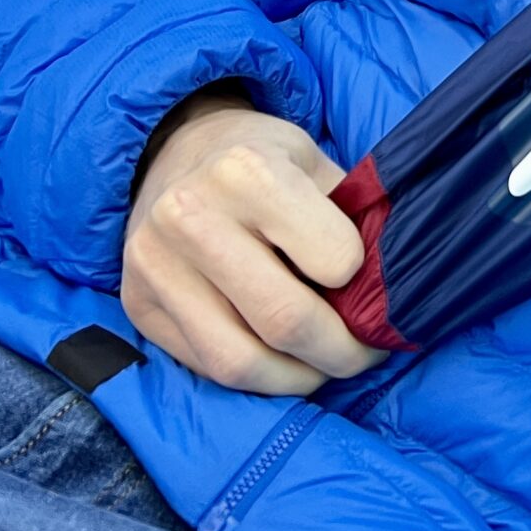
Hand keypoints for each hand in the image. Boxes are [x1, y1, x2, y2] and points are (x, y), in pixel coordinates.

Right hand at [122, 87, 388, 394]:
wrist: (175, 151)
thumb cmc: (266, 160)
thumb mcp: (318, 164)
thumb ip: (353, 218)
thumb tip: (394, 287)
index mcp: (247, 172)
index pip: (335, 260)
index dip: (364, 284)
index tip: (374, 285)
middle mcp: (189, 216)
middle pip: (285, 320)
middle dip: (340, 353)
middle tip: (366, 353)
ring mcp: (153, 264)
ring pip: (239, 361)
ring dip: (296, 379)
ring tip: (324, 367)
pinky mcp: (136, 304)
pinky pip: (206, 367)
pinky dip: (255, 378)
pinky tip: (280, 362)